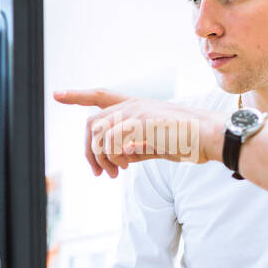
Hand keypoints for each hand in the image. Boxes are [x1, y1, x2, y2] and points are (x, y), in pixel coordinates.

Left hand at [52, 88, 224, 177]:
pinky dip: (114, 158)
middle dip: (90, 151)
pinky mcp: (141, 123)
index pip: (101, 95)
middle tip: (100, 172)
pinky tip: (128, 165)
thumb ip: (133, 146)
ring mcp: (136, 112)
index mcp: (137, 106)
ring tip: (116, 172)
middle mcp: (133, 105)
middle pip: (92, 124)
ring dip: (103, 158)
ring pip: (100, 135)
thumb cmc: (188, 141)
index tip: (57, 95)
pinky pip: (113, 143)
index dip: (78, 96)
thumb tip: (116, 158)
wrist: (210, 136)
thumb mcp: (155, 143)